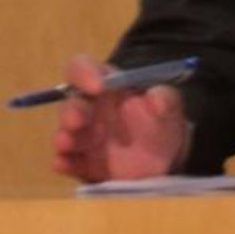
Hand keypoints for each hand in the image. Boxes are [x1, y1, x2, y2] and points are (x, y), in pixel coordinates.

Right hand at [52, 54, 191, 183]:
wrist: (166, 159)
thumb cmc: (161, 122)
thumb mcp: (170, 107)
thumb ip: (167, 99)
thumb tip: (156, 98)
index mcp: (105, 86)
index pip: (83, 69)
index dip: (85, 73)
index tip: (97, 86)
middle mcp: (89, 110)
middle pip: (71, 104)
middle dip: (72, 111)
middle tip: (77, 120)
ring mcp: (84, 138)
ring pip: (65, 133)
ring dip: (64, 137)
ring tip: (67, 142)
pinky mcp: (84, 164)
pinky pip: (69, 162)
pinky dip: (64, 162)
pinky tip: (63, 164)